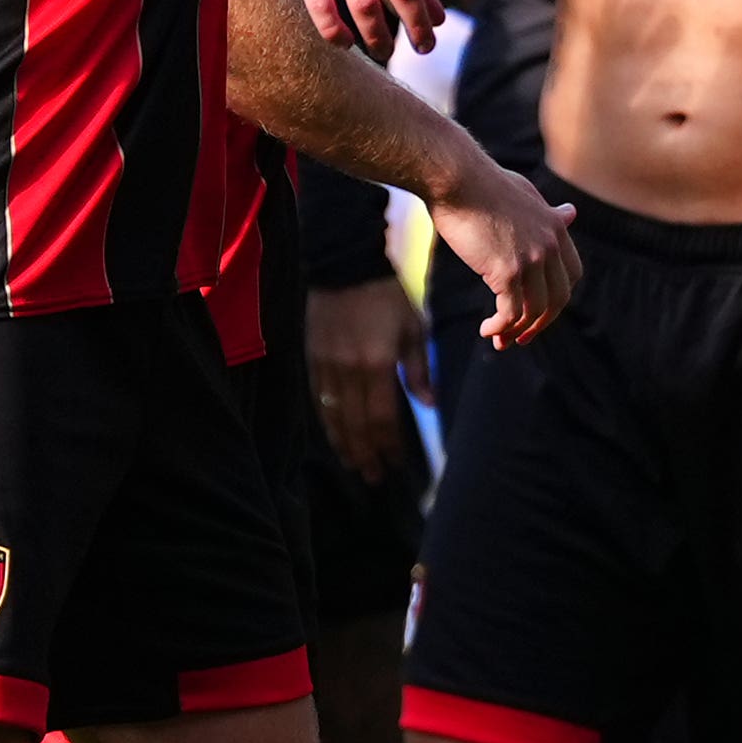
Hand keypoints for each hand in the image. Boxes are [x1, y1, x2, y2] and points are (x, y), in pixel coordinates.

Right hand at [306, 277, 427, 478]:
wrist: (344, 264)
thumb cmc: (386, 295)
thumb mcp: (413, 328)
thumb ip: (419, 369)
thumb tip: (429, 404)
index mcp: (377, 363)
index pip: (383, 418)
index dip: (389, 445)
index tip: (398, 463)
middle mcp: (348, 370)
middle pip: (356, 425)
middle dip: (366, 455)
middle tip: (375, 478)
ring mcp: (326, 365)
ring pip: (333, 417)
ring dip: (345, 445)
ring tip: (355, 466)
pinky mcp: (312, 358)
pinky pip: (318, 400)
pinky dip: (328, 422)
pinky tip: (336, 436)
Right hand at [425, 153, 578, 349]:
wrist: (455, 177)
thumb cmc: (481, 182)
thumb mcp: (524, 193)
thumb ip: (547, 211)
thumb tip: (570, 213)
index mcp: (555, 227)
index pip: (572, 274)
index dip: (558, 297)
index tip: (540, 309)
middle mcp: (549, 244)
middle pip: (558, 298)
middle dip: (542, 322)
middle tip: (523, 336)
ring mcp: (530, 259)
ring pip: (535, 311)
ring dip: (517, 330)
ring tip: (499, 338)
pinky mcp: (506, 271)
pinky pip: (510, 313)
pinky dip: (500, 327)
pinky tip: (487, 330)